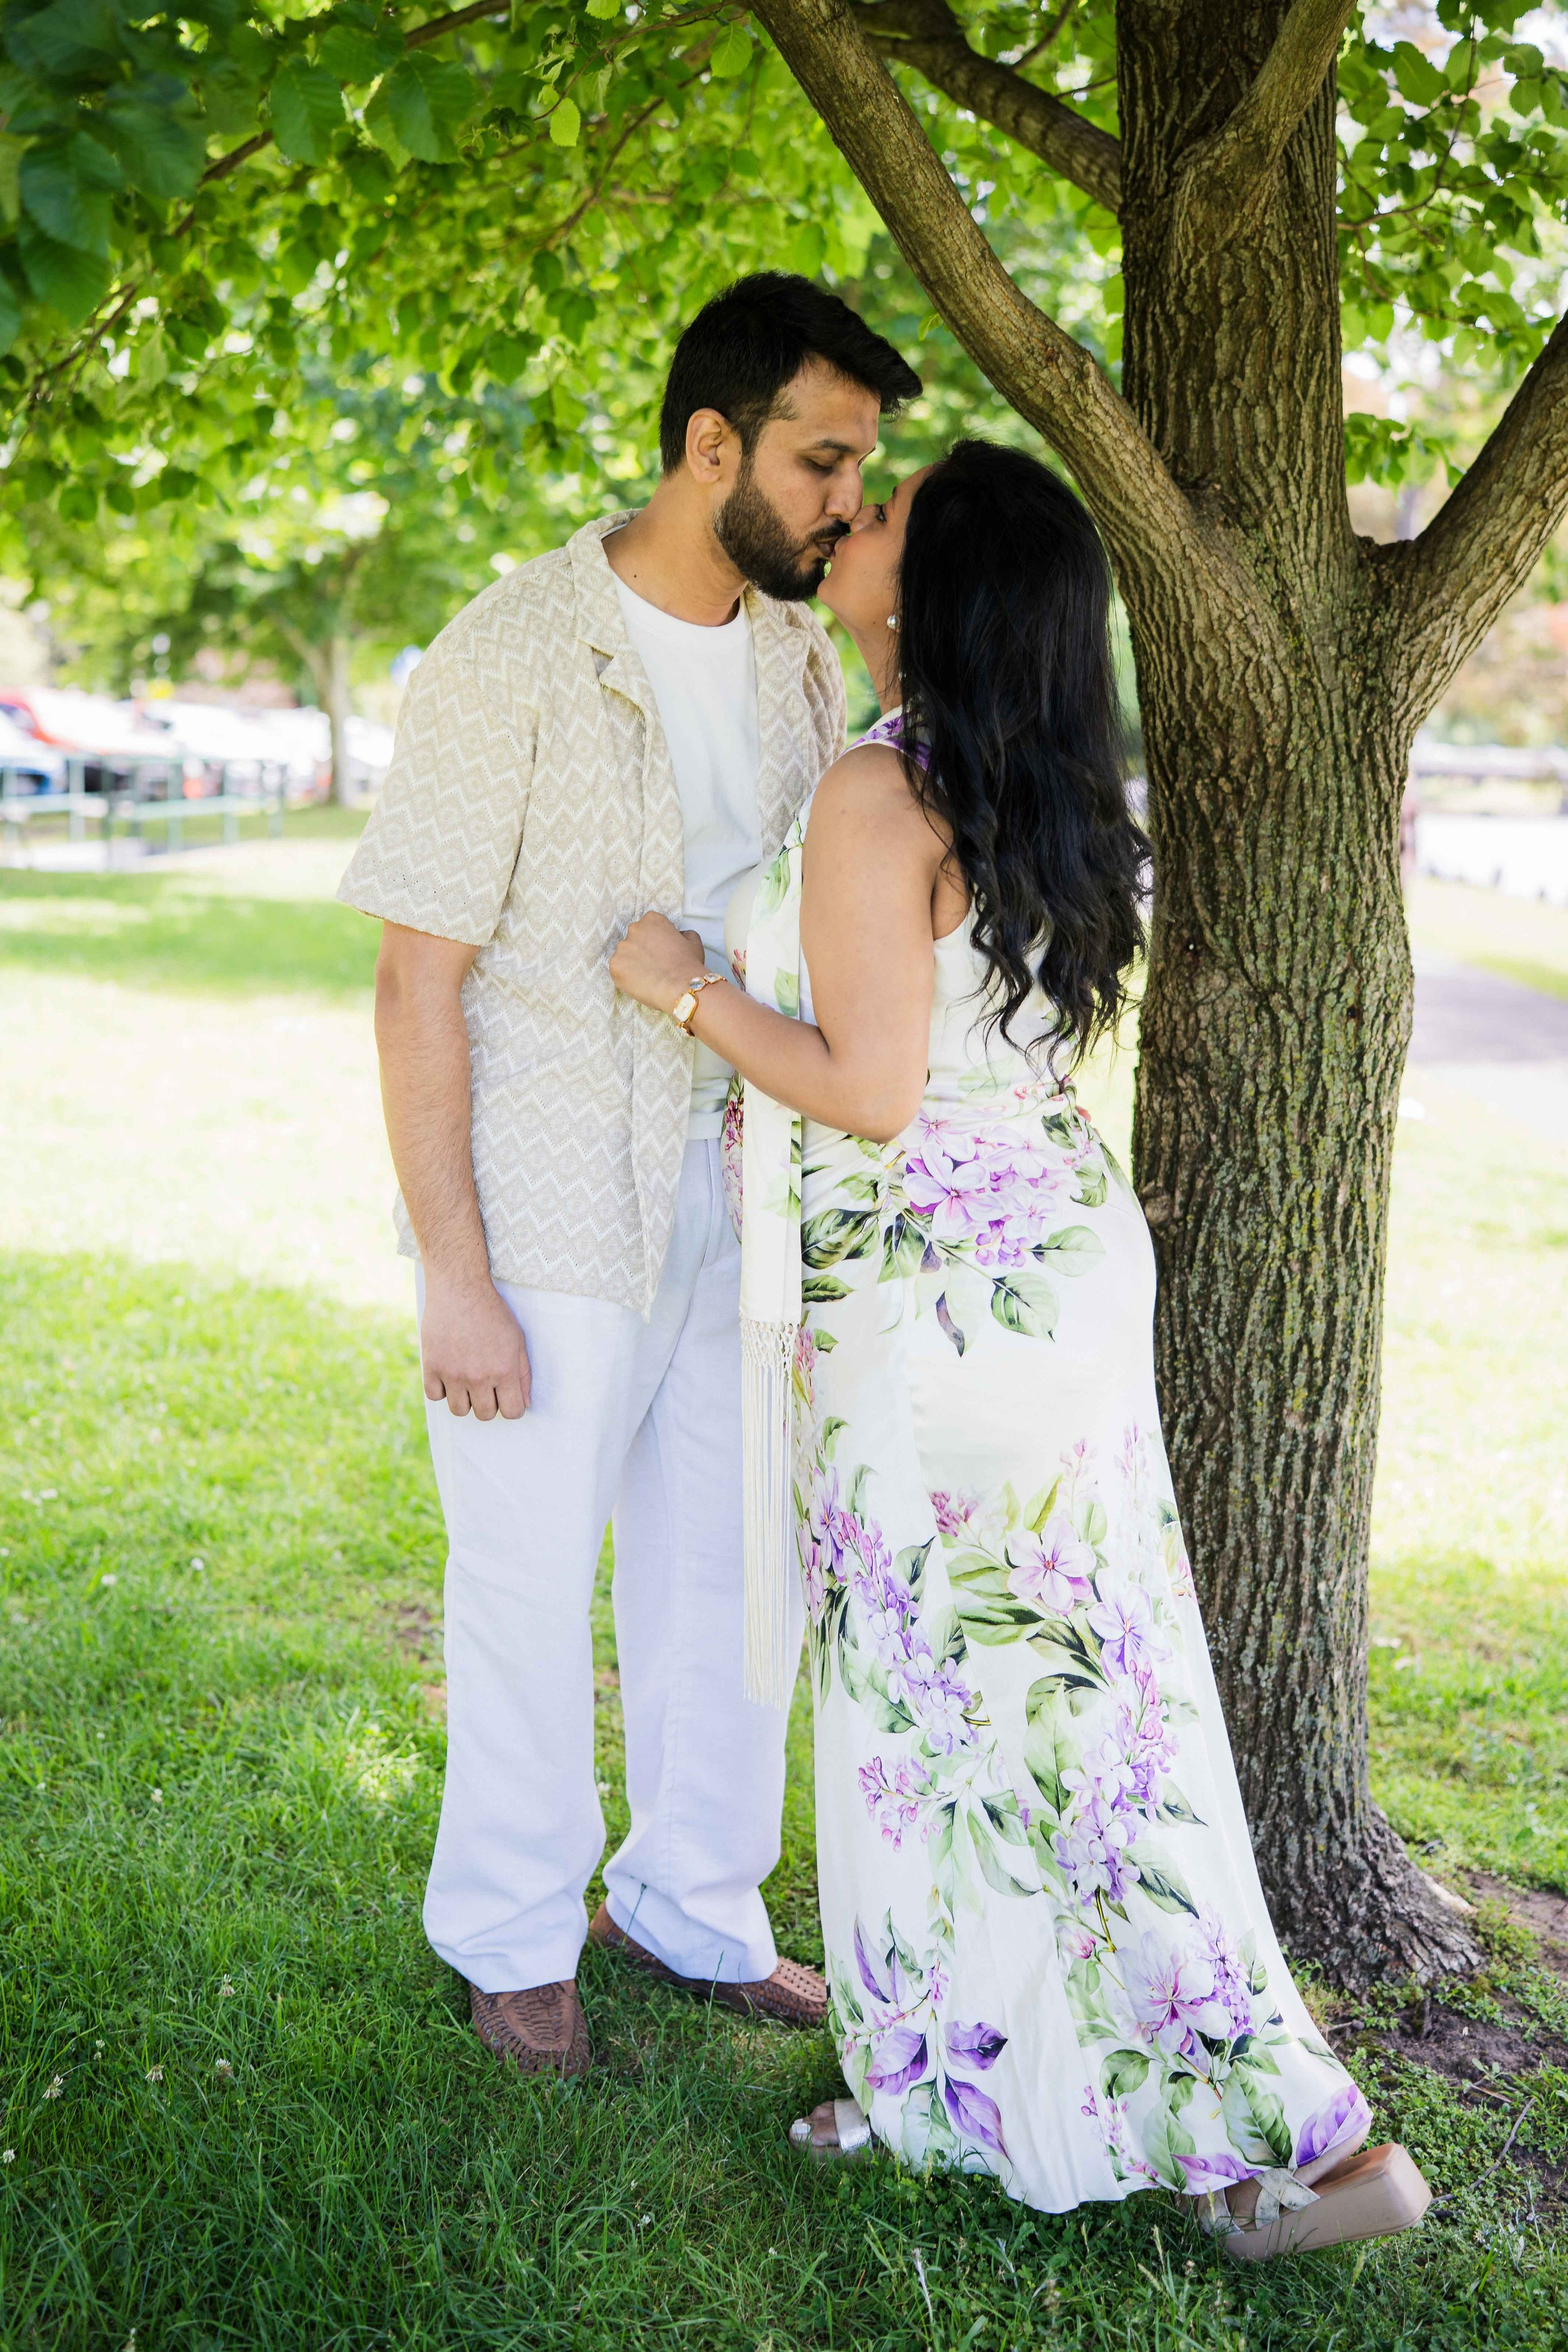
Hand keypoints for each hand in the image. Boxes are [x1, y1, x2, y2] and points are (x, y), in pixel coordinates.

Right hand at [420, 1274, 530, 1419]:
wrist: (460, 1289)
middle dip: (489, 1403)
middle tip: (487, 1385)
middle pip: (485, 1414)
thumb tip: (524, 1403)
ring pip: (459, 1410)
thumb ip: (523, 1374)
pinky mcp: (431, 1366)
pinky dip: (442, 1389)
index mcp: (504, 1371)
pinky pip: (435, 1396)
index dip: (512, 1407)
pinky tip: (448, 1374)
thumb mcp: (517, 1340)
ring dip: (465, 1399)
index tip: (507, 1397)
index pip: (512, 1412)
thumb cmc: (492, 1312)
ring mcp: (453, 1373)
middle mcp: (478, 1376)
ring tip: (467, 1380)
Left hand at [610, 914, 708, 1013]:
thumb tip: (680, 936)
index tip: (659, 951)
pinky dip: (626, 977)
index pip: (648, 926)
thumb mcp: (693, 942)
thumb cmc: (688, 965)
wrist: (680, 986)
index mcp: (652, 920)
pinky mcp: (615, 965)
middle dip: (641, 950)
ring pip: (624, 955)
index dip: (654, 940)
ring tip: (647, 976)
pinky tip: (640, 983)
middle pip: (634, 939)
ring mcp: (622, 947)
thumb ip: (683, 934)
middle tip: (653, 965)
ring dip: (632, 964)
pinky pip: (618, 970)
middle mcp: (634, 929)